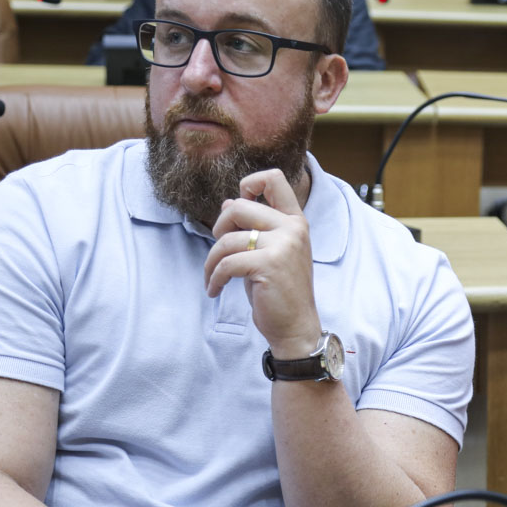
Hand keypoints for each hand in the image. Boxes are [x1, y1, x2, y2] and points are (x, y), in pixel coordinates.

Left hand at [205, 169, 321, 358]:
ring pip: (227, 238)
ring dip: (211, 261)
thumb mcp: (268, 254)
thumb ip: (253, 228)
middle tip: (221, 252)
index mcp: (295, 221)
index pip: (274, 179)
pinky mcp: (269, 264)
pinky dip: (214, 278)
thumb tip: (227, 202)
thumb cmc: (280, 291)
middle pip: (238, 205)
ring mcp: (283, 245)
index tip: (237, 209)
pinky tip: (215, 290)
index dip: (249, 184)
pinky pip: (226, 263)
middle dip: (219, 228)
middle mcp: (292, 228)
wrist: (296, 327)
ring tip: (213, 278)